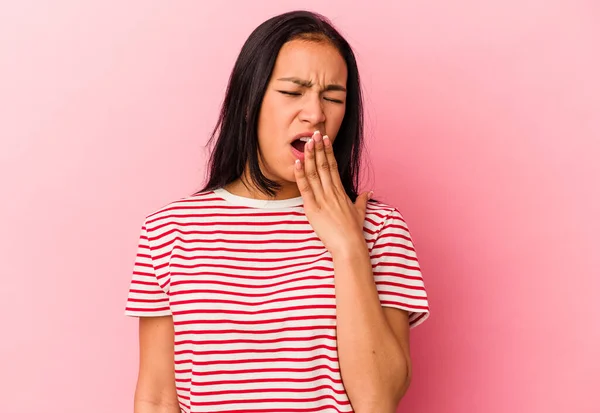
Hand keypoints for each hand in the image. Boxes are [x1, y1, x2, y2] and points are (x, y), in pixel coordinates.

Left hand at [294, 130, 372, 256]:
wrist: (349, 246)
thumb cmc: (354, 232)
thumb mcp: (360, 213)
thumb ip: (362, 200)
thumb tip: (367, 192)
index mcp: (340, 191)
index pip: (333, 166)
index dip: (328, 151)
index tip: (325, 139)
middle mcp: (331, 192)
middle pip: (324, 165)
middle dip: (318, 148)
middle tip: (315, 132)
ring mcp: (322, 199)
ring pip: (314, 173)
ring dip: (310, 156)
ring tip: (306, 141)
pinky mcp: (313, 208)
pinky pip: (305, 188)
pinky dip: (300, 174)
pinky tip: (297, 162)